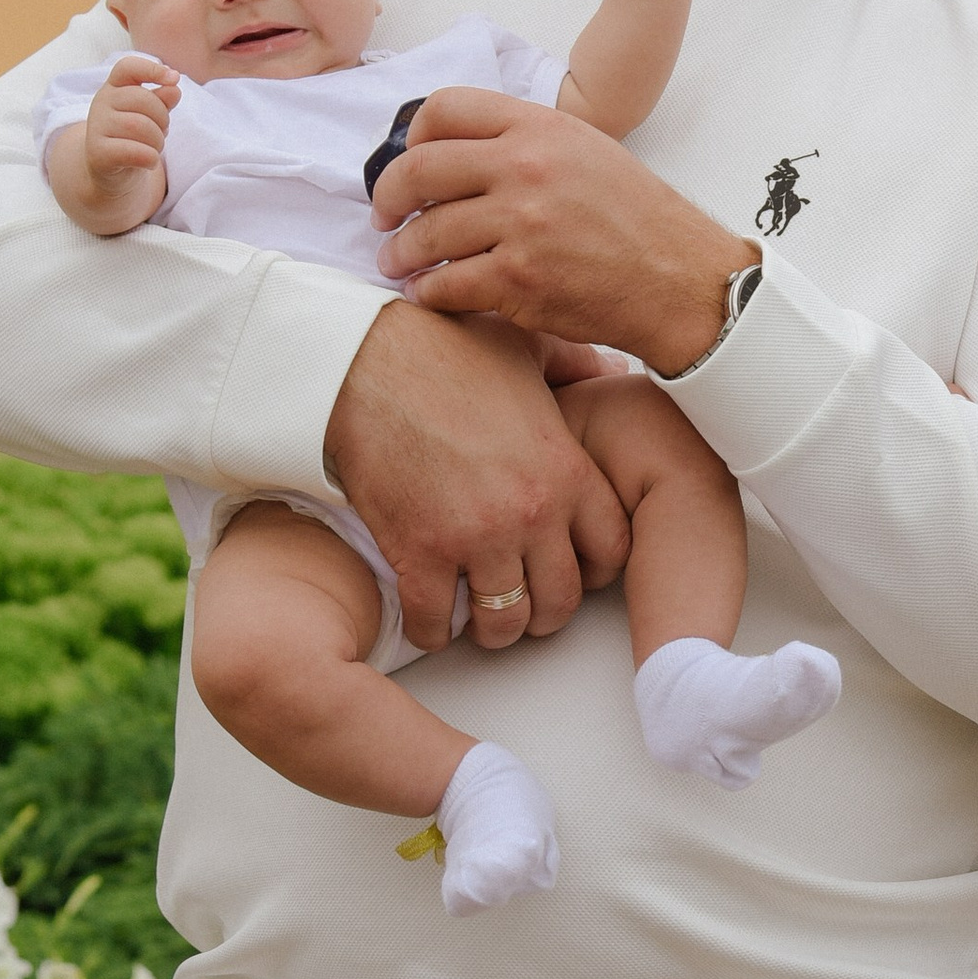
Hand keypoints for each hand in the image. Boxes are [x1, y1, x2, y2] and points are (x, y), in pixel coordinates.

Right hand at [79, 56, 178, 213]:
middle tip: (161, 132)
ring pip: (140, 126)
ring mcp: (96, 127)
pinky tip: (149, 161)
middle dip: (162, 118)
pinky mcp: (98, 152)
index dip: (152, 69)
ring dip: (157, 141)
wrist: (112, 172)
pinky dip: (150, 158)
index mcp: (114, 87)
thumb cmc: (134, 137)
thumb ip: (162, 100)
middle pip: (143, 99)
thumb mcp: (150, 115)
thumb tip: (174, 89)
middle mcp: (101, 102)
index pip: (128, 67)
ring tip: (154, 147)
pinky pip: (135, 151)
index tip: (174, 78)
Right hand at [323, 302, 630, 655]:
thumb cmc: (445, 349)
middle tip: (526, 604)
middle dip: (547, 611)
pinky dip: (433, 631)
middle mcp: (532, 513)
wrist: (364, 360)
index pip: (613, 551)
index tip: (574, 567)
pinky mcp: (419, 553)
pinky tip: (430, 619)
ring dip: (493, 629)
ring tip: (480, 617)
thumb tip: (609, 367)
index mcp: (566, 471)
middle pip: (562, 600)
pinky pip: (435, 623)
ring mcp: (476, 539)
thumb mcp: (527, 347)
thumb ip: (575, 366)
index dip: (597, 568)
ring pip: (505, 623)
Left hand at [371, 94, 755, 375]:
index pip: (443, 108)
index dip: (411, 136)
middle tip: (383, 215)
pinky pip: (445, 284)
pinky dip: (428, 291)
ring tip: (397, 260)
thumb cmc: (638, 218)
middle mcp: (525, 167)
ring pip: (424, 233)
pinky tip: (428, 292)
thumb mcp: (586, 151)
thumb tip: (458, 152)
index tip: (408, 160)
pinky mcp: (518, 279)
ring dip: (400, 252)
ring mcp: (520, 224)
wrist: (680, 279)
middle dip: (388, 197)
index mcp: (539, 126)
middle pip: (418, 169)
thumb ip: (525, 142)